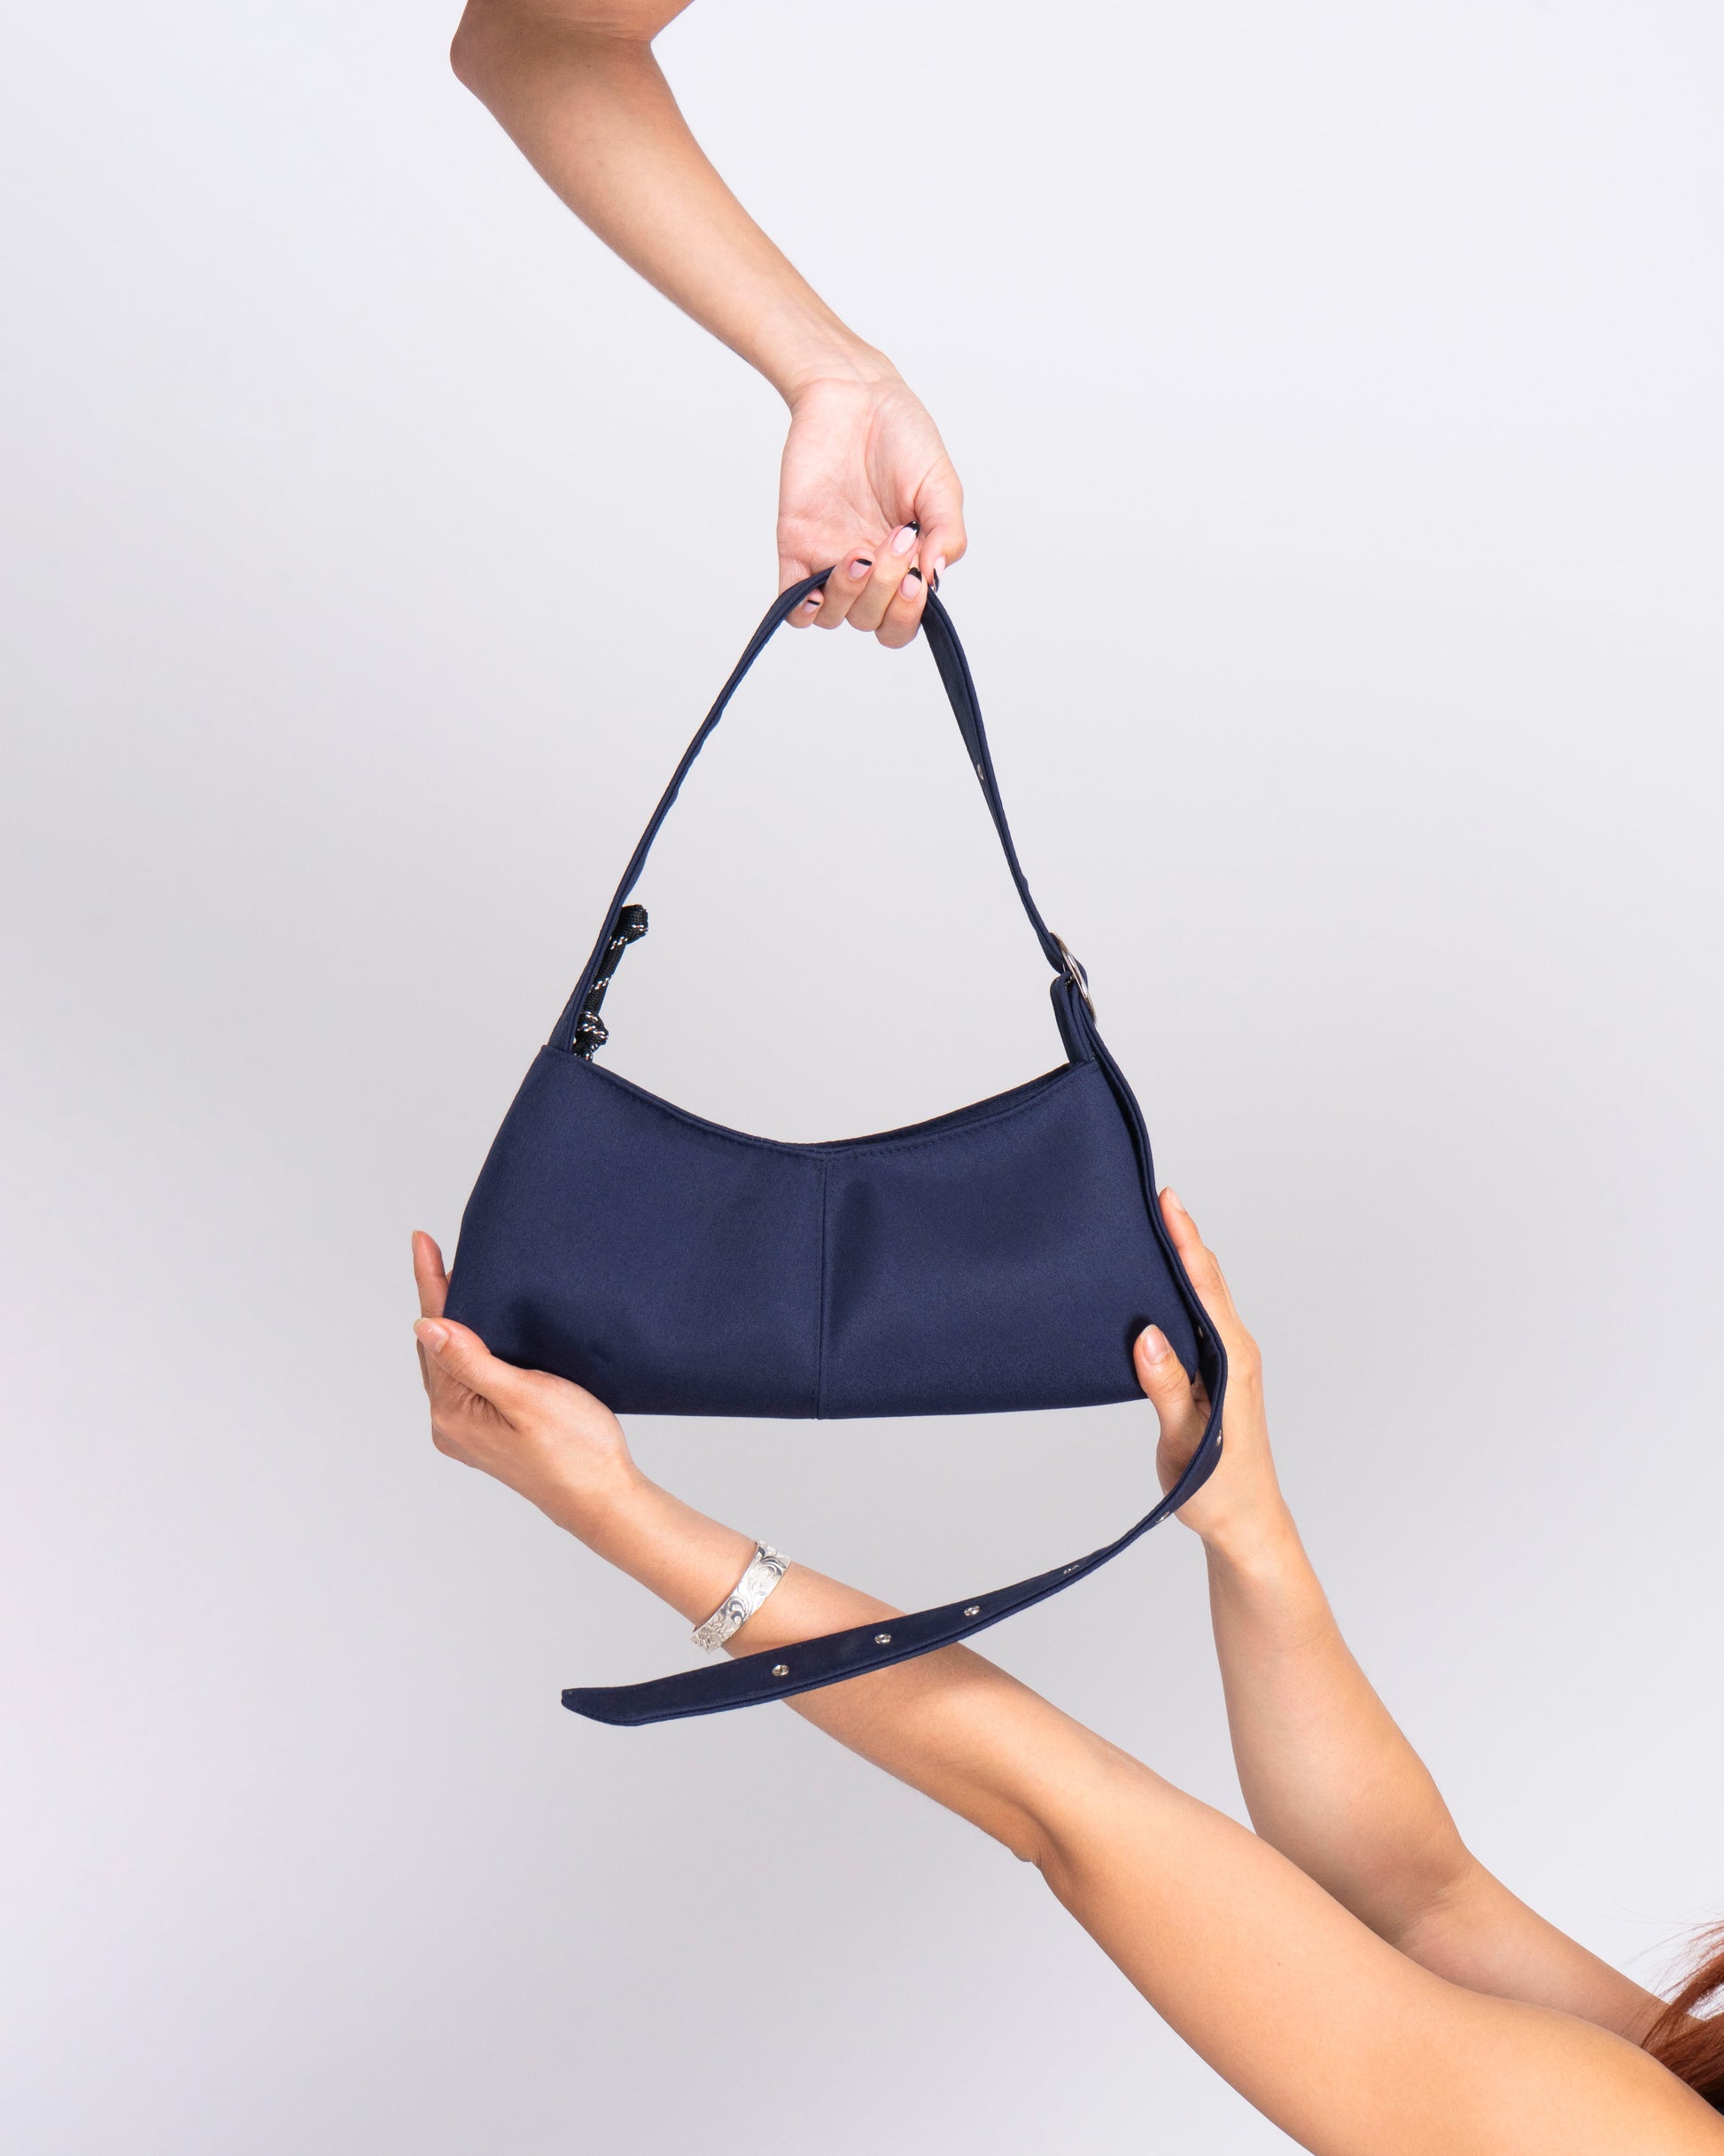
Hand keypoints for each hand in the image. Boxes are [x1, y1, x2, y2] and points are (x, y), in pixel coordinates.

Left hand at [411, 1232, 637, 1530]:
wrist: (603, 1497)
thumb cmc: (575, 1449)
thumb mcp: (524, 1397)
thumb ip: (471, 1361)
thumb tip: (425, 1326)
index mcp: (452, 1412)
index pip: (435, 1332)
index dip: (430, 1282)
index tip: (420, 1241)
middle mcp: (450, 1424)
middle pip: (436, 1346)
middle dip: (437, 1298)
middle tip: (434, 1251)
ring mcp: (467, 1432)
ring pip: (451, 1363)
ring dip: (453, 1324)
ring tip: (452, 1281)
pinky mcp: (486, 1435)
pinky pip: (466, 1380)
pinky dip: (468, 1349)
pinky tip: (478, 1334)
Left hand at [776, 370, 966, 648]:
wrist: (853, 395)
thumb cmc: (902, 436)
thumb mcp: (940, 484)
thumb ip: (947, 532)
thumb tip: (935, 576)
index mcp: (905, 564)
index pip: (904, 621)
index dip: (908, 613)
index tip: (915, 576)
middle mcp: (868, 570)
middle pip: (871, 621)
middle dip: (884, 592)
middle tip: (893, 539)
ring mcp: (829, 561)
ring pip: (833, 616)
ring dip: (848, 596)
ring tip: (858, 554)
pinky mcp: (796, 546)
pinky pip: (791, 601)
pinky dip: (801, 608)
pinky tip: (817, 587)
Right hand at [1134, 1191, 1290, 1555]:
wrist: (1244, 1523)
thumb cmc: (1219, 1489)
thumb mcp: (1187, 1440)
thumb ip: (1166, 1387)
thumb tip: (1147, 1334)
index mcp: (1232, 1361)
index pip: (1206, 1288)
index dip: (1186, 1242)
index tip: (1170, 1203)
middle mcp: (1237, 1352)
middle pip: (1209, 1280)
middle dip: (1185, 1236)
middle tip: (1159, 1196)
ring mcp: (1230, 1361)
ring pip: (1206, 1296)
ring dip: (1185, 1258)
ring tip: (1159, 1224)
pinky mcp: (1219, 1373)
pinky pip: (1200, 1317)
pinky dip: (1184, 1288)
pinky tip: (1162, 1282)